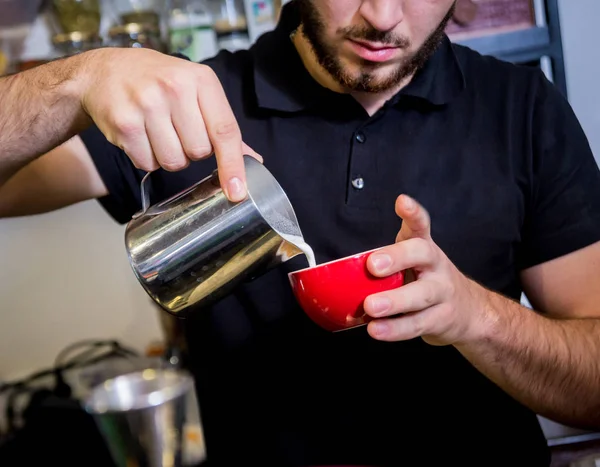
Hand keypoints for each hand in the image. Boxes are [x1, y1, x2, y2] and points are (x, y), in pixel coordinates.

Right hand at [79, 48, 260, 201]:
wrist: (104, 72)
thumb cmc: (158, 83)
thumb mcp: (196, 91)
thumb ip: (223, 126)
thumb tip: (254, 160)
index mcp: (201, 80)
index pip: (225, 130)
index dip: (233, 164)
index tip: (237, 191)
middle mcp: (175, 88)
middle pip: (199, 152)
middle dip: (191, 151)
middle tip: (176, 129)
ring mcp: (147, 104)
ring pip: (173, 162)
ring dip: (168, 157)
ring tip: (156, 131)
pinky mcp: (124, 123)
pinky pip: (147, 164)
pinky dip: (145, 158)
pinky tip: (139, 135)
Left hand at [363, 195, 490, 344]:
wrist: (470, 312)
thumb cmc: (428, 281)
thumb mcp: (412, 263)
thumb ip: (385, 260)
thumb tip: (341, 267)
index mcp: (425, 248)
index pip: (421, 225)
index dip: (413, 214)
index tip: (402, 203)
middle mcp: (436, 266)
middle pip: (423, 255)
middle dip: (398, 258)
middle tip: (373, 265)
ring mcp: (442, 292)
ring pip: (421, 295)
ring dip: (394, 301)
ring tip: (370, 307)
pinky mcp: (441, 319)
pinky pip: (417, 324)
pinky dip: (395, 329)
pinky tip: (377, 330)